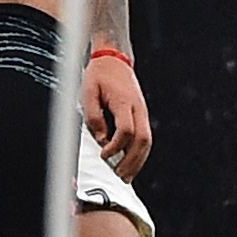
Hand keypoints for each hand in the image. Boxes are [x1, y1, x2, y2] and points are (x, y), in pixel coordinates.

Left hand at [83, 53, 152, 181]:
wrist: (114, 59)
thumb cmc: (100, 75)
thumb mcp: (88, 93)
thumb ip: (94, 117)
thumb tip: (102, 140)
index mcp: (125, 102)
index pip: (126, 130)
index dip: (116, 147)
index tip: (104, 155)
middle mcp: (138, 108)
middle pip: (143, 140)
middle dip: (133, 161)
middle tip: (120, 175)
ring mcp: (142, 112)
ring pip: (148, 141)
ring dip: (139, 161)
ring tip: (127, 176)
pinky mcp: (141, 115)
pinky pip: (145, 137)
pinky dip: (139, 154)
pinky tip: (131, 164)